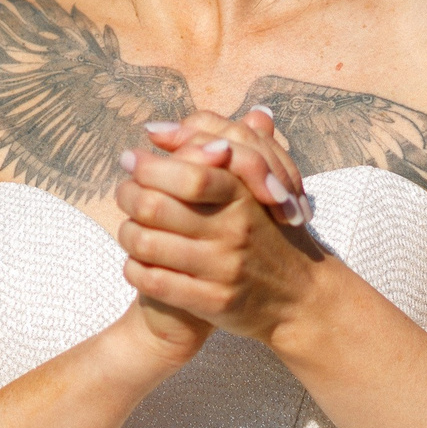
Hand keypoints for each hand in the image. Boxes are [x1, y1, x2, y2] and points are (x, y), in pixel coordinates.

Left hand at [112, 110, 328, 348]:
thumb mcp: (259, 188)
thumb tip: (172, 125)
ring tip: (130, 228)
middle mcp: (234, 231)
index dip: (150, 165)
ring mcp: (223, 269)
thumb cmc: (270, 234)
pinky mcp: (213, 302)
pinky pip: (153, 280)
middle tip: (124, 192)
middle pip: (156, 205)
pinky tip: (138, 262)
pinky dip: (134, 268)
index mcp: (244, 196)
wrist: (302, 298)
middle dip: (127, 195)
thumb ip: (221, 151)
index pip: (190, 174)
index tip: (130, 158)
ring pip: (146, 243)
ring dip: (126, 233)